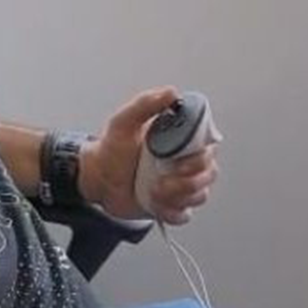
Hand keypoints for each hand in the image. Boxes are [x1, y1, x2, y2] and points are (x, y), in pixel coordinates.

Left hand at [79, 87, 219, 224]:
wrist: (97, 180)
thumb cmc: (110, 149)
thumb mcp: (123, 122)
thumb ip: (145, 104)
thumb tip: (172, 92)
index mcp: (180, 139)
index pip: (209, 147)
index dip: (199, 158)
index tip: (178, 162)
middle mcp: (185, 161)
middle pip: (209, 173)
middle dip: (186, 182)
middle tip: (161, 180)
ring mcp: (180, 184)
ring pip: (200, 195)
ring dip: (177, 197)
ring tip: (153, 192)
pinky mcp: (172, 205)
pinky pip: (185, 214)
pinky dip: (172, 212)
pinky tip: (155, 204)